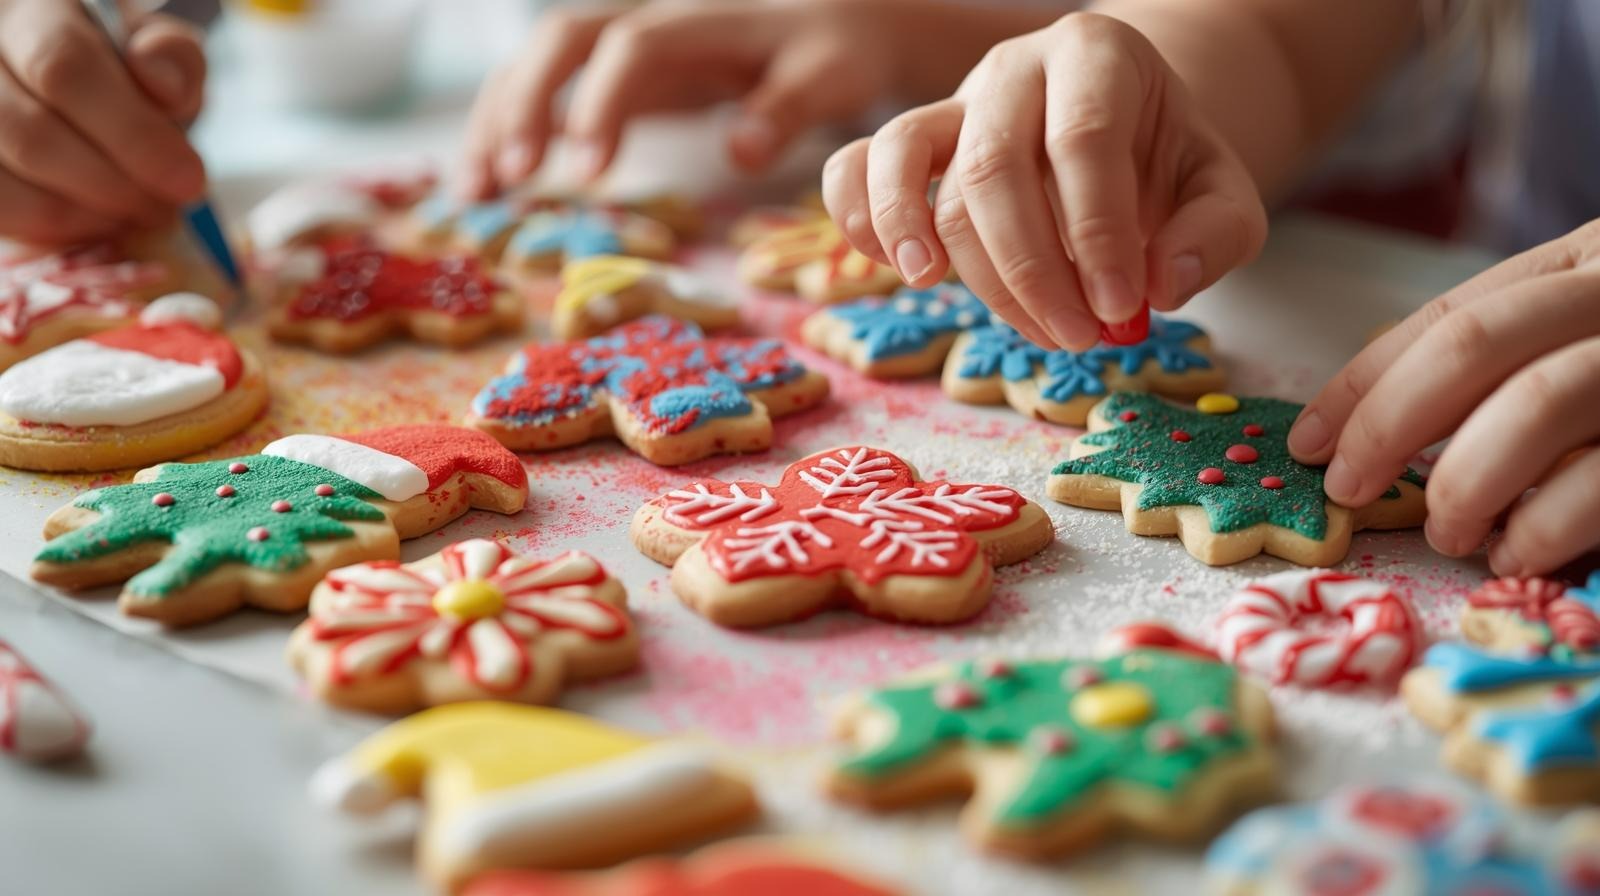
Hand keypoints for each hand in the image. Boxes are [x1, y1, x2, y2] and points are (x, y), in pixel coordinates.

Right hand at [0, 0, 206, 243]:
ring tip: (133, 215)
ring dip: (84, 214)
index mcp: (31, 7)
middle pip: (32, 133)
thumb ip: (173, 61)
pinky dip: (51, 229)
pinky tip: (93, 221)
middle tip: (163, 209)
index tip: (188, 181)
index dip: (134, 135)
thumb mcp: (162, 55)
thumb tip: (162, 86)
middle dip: (114, 186)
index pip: (66, 68)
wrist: (91, 92)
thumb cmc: (128, 73)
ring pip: (7, 181)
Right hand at [458, 0, 904, 197]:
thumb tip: (741, 150)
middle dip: (526, 105)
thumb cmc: (835, 55)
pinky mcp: (616, 77)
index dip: (601, 103)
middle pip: (561, 43)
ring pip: (537, 66)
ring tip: (472, 195)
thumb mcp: (831, 79)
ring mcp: (623, 47)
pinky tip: (486, 186)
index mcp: (697, 24)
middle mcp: (646, 23)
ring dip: (498, 122)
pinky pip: (547, 94)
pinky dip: (511, 133)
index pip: (630, 50)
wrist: (837, 25)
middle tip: (509, 181)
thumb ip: (787, 109)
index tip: (586, 169)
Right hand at [822, 12, 1265, 348]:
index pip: (1083, 140)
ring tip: (984, 315)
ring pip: (918, 170)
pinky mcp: (909, 144)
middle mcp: (1014, 68)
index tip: (1119, 310)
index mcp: (1096, 55)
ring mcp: (951, 103)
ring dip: (947, 256)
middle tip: (1076, 337)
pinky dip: (860, 219)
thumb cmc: (1165, 165)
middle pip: (993, 164)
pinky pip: (854, 165)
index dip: (1097, 233)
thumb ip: (1213, 234)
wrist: (1122, 131)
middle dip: (1031, 268)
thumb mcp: (1221, 191)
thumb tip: (1160, 288)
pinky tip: (902, 271)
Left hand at [1289, 222, 1599, 575]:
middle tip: (1344, 489)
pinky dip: (1546, 521)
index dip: (1364, 381)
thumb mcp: (1583, 334)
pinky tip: (1518, 550)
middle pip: (1480, 347)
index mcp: (1589, 262)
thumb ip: (1508, 363)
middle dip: (1389, 423)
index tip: (1303, 440)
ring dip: (1466, 478)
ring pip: (1544, 401)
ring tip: (1445, 530)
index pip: (1450, 315)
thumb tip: (1372, 435)